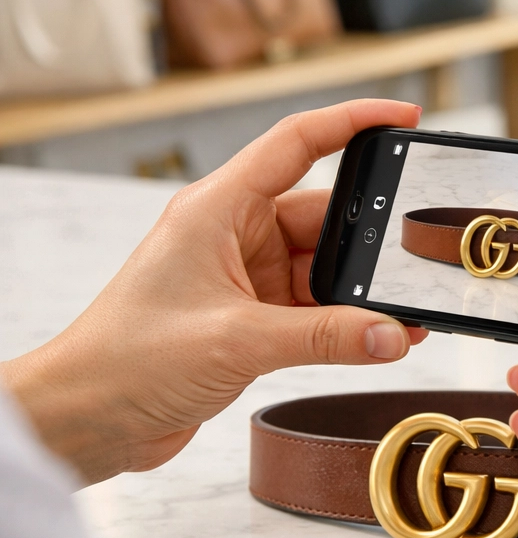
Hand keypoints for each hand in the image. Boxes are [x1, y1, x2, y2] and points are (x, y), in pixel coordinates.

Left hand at [1, 100, 428, 484]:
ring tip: (401, 313)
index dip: (352, 122)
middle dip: (369, 241)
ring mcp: (244, 276)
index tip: (403, 118)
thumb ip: (325, 337)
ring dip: (360, 292)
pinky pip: (316, 309)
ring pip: (324, 268)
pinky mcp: (252, 319)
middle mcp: (232, 234)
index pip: (296, 143)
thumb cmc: (126, 361)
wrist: (85, 420)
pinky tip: (380, 337)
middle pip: (323, 216)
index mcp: (217, 208)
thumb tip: (392, 334)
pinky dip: (347, 323)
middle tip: (412, 260)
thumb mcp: (237, 341)